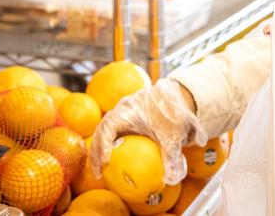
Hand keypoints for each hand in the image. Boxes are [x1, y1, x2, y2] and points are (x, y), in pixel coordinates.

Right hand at [89, 78, 205, 183]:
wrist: (179, 95)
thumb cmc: (173, 111)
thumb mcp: (173, 134)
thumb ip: (172, 156)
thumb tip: (170, 180)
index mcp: (128, 110)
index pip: (108, 126)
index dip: (103, 144)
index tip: (106, 161)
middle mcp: (121, 111)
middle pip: (100, 131)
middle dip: (96, 152)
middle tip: (98, 173)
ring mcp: (122, 115)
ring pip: (103, 132)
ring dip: (99, 151)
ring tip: (100, 173)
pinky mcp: (126, 120)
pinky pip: (112, 134)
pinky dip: (109, 148)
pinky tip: (113, 165)